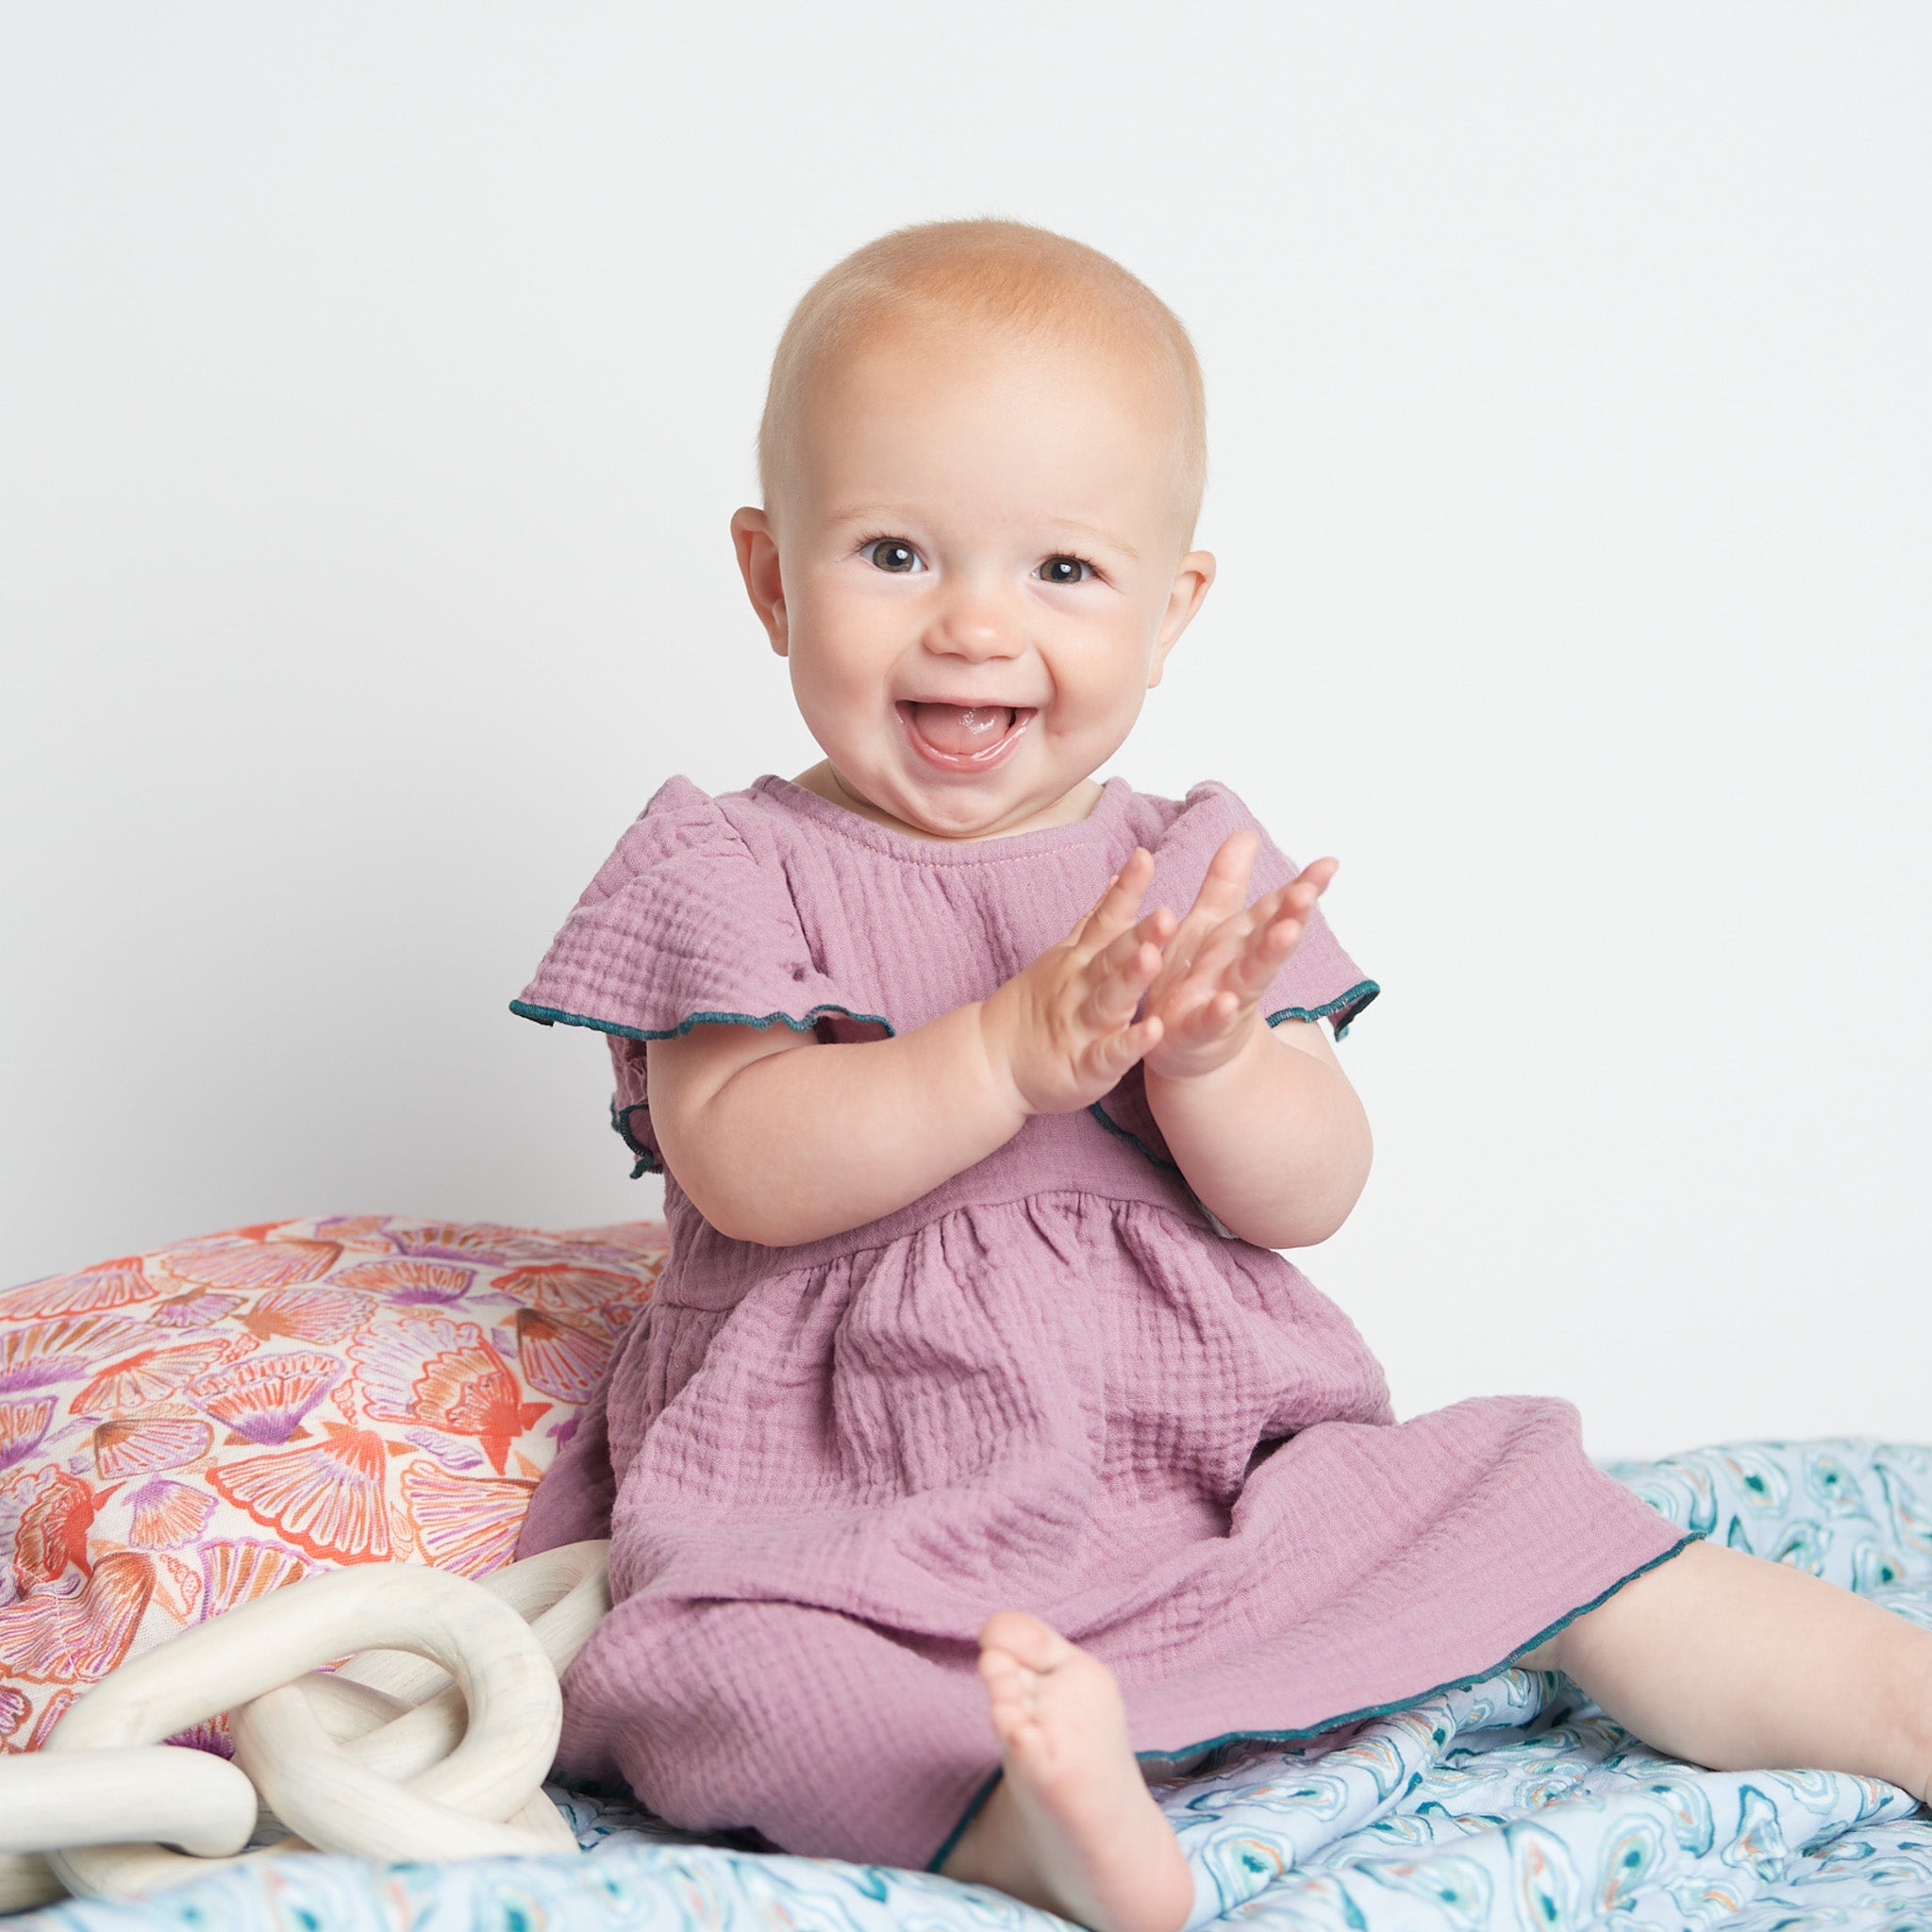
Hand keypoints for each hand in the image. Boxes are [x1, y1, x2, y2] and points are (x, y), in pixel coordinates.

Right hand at [978, 848, 1176, 1115]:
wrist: (990, 1061)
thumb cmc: (1036, 1006)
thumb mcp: (1063, 956)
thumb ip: (1095, 919)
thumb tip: (1117, 876)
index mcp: (1081, 961)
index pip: (1105, 920)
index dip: (1125, 891)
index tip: (1144, 857)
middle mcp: (1081, 988)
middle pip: (1111, 958)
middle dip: (1138, 937)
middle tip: (1166, 915)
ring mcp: (1081, 1028)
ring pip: (1109, 1001)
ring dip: (1130, 981)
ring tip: (1152, 960)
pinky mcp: (1084, 1068)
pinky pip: (1108, 1056)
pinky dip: (1128, 1045)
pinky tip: (1152, 1032)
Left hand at [1141, 832, 1337, 1080]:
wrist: (1184, 1049)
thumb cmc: (1198, 979)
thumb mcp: (1208, 925)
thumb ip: (1226, 883)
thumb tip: (1246, 833)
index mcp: (1243, 940)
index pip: (1278, 909)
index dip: (1303, 887)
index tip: (1329, 864)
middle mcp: (1241, 968)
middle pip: (1272, 939)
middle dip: (1292, 915)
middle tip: (1309, 891)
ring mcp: (1225, 1000)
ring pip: (1253, 977)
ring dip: (1271, 955)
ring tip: (1288, 932)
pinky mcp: (1197, 1031)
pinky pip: (1209, 1021)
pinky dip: (1219, 1014)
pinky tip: (1227, 1003)